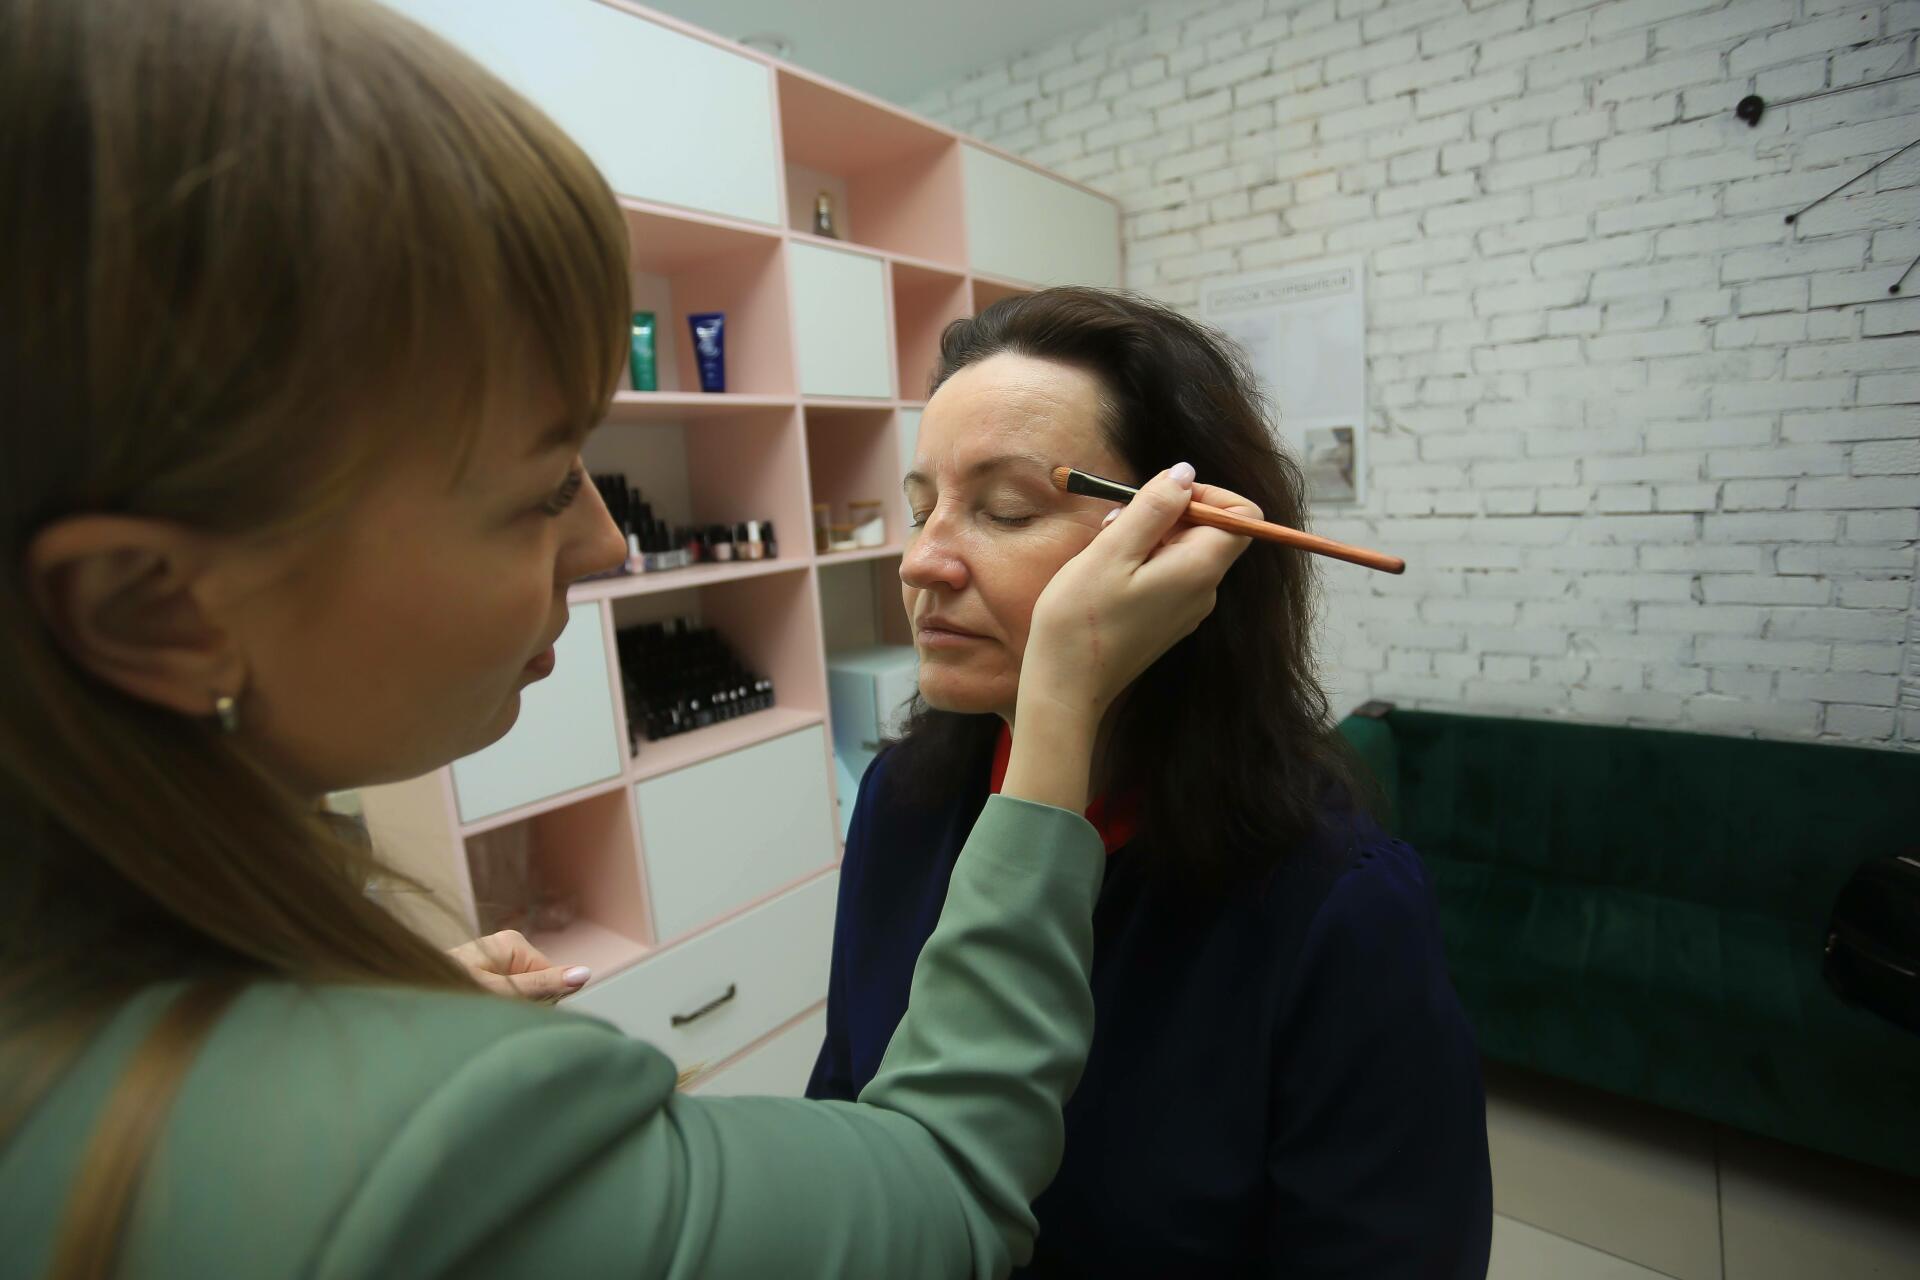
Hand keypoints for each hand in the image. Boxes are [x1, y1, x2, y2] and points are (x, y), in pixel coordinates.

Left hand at [449, 930, 590, 1001]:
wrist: (401, 1001)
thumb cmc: (444, 997)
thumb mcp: (500, 995)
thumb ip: (542, 986)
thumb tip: (584, 974)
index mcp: (512, 943)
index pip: (553, 978)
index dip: (539, 1002)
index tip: (512, 1011)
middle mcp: (503, 946)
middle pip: (537, 984)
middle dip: (521, 1005)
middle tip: (492, 1013)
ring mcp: (491, 959)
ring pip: (519, 992)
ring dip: (504, 1008)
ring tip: (477, 1013)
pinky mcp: (479, 972)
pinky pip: (502, 993)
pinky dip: (492, 1007)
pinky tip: (473, 1011)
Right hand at [1023, 462, 1253, 720]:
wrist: (1065, 687)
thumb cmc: (1081, 620)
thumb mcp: (1112, 551)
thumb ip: (1153, 508)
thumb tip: (1185, 473)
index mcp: (1199, 569)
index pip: (1242, 516)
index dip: (1208, 494)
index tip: (1162, 495)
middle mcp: (1205, 590)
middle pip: (1211, 529)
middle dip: (1168, 513)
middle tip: (1117, 521)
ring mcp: (1188, 608)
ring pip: (1185, 550)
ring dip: (1150, 536)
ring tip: (1105, 550)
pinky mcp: (1168, 620)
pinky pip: (1170, 574)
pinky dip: (1145, 561)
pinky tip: (1108, 573)